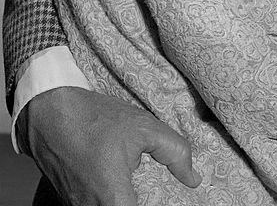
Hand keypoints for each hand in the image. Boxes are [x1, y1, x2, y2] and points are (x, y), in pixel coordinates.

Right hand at [18, 87, 200, 205]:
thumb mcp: (144, 128)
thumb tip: (193, 178)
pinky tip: (118, 180)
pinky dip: (111, 198)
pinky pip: (97, 205)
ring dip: (126, 200)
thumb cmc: (95, 119)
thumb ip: (175, 153)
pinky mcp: (71, 201)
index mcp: (113, 200)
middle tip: (157, 190)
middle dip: (143, 201)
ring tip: (138, 183)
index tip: (173, 199)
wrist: (49, 114)